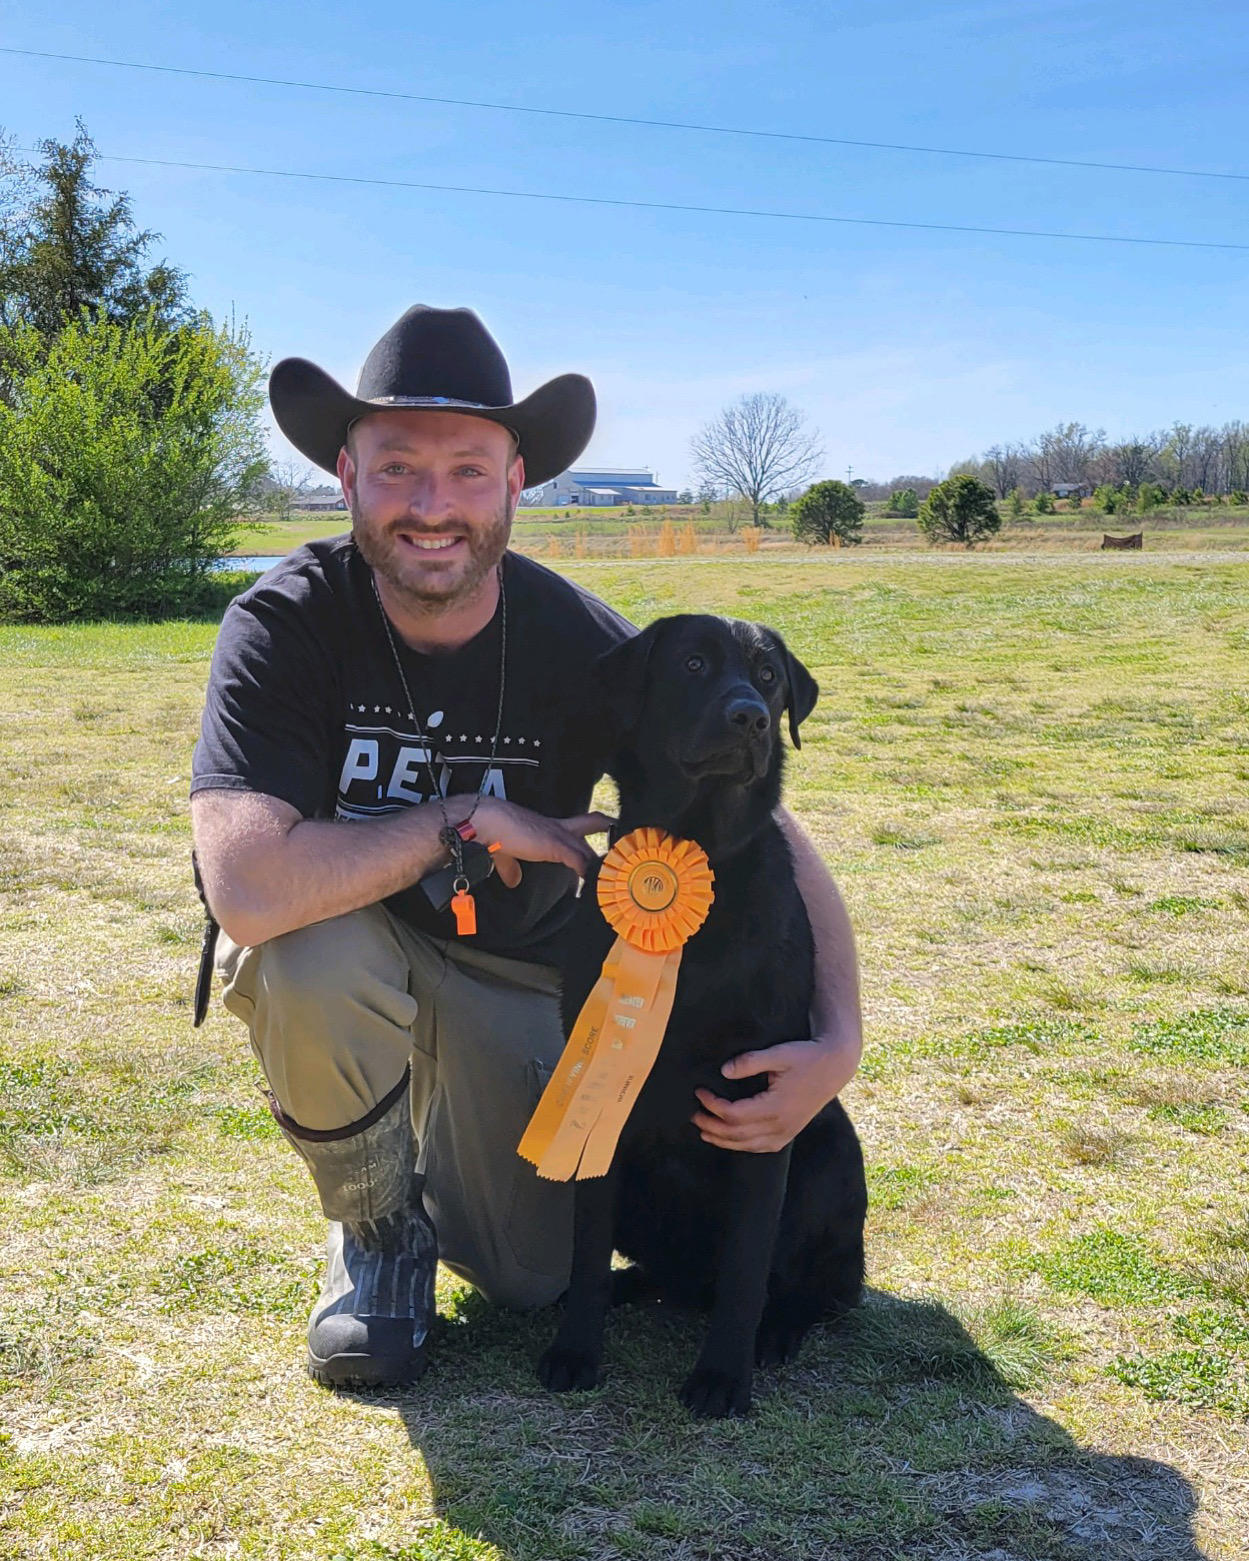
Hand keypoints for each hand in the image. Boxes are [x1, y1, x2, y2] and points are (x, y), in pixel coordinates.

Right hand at [470, 798, 612, 877]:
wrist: (488, 822)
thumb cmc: (494, 832)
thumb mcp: (507, 852)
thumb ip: (511, 867)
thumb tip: (513, 881)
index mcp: (547, 827)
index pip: (574, 824)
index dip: (588, 827)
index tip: (602, 828)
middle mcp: (557, 828)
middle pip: (591, 822)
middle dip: (606, 827)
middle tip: (621, 836)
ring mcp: (558, 836)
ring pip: (588, 847)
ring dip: (598, 863)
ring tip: (610, 875)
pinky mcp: (556, 845)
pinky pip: (579, 860)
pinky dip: (587, 872)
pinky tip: (591, 883)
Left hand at [692, 1034, 857, 1153]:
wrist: (835, 1065)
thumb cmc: (807, 1056)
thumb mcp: (779, 1053)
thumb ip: (750, 1062)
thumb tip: (724, 1071)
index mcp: (775, 1107)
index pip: (733, 1114)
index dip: (712, 1105)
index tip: (699, 1092)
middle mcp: (780, 1125)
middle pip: (736, 1134)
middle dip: (711, 1125)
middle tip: (693, 1113)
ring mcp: (786, 1132)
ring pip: (748, 1145)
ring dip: (723, 1140)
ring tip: (704, 1131)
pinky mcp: (790, 1132)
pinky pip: (763, 1147)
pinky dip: (743, 1146)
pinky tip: (732, 1140)